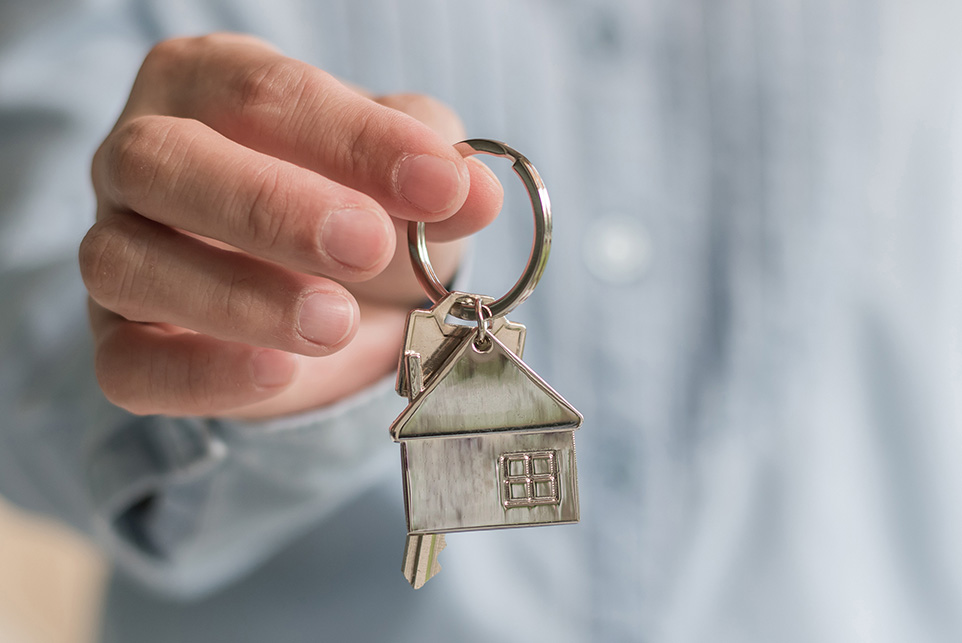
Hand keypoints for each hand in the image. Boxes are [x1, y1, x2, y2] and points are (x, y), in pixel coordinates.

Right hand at [79, 34, 501, 418]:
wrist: (328, 292)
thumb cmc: (356, 207)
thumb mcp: (402, 175)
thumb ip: (433, 168)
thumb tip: (474, 191)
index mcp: (207, 85)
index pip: (263, 94)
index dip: (354, 140)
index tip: (439, 186)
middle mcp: (141, 158)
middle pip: (160, 162)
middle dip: (269, 207)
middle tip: (367, 245)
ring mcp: (115, 249)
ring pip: (127, 263)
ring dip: (238, 297)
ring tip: (335, 323)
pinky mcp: (119, 341)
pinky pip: (127, 364)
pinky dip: (200, 374)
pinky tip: (276, 370)